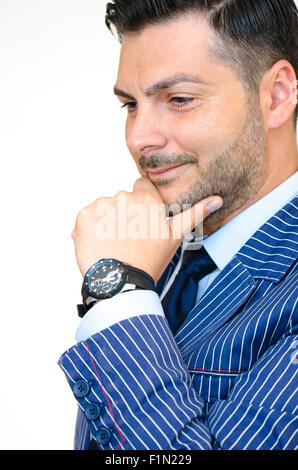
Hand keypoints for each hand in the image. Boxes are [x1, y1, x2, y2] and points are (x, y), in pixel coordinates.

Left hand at [71, 177, 222, 282]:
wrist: (121, 283)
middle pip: (122, 200)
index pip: (141, 188)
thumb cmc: (149, 260)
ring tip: (113, 244)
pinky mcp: (83, 216)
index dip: (141, 205)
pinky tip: (99, 244)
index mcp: (146, 198)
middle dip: (124, 215)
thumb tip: (217, 199)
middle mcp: (123, 196)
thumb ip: (194, 214)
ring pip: (104, 208)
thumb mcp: (175, 237)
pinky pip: (86, 217)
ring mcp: (101, 206)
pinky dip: (90, 229)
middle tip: (128, 239)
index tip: (140, 222)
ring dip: (106, 222)